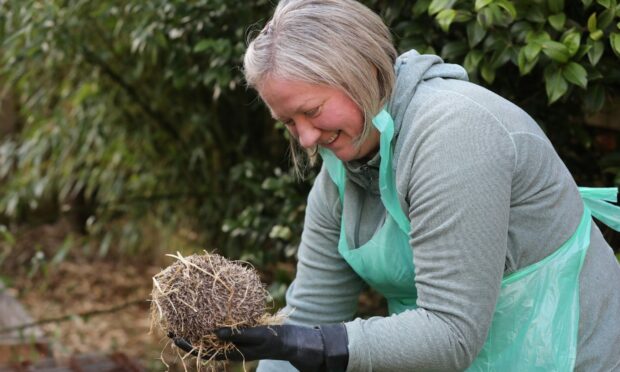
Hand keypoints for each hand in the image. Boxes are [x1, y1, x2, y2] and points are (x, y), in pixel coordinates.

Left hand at [169, 324, 348, 371]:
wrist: (290, 339)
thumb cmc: (274, 340)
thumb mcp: (256, 337)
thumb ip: (237, 335)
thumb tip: (215, 332)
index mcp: (229, 352)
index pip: (202, 350)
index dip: (186, 344)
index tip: (172, 335)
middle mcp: (228, 345)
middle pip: (202, 340)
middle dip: (186, 331)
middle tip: (171, 320)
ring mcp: (233, 337)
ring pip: (210, 331)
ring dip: (197, 322)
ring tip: (185, 310)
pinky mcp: (239, 329)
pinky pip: (222, 322)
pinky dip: (214, 314)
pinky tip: (210, 302)